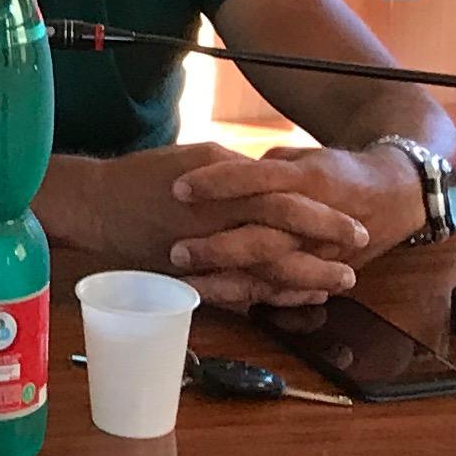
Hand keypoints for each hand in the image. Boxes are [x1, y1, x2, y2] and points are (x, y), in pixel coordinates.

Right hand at [65, 142, 364, 313]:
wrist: (98, 205)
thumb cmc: (147, 174)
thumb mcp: (200, 156)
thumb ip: (242, 173)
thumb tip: (276, 181)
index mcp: (227, 193)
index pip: (289, 207)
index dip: (325, 221)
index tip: (357, 231)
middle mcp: (221, 226)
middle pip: (285, 248)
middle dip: (323, 261)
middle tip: (354, 270)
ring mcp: (207, 255)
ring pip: (266, 275)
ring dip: (303, 284)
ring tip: (333, 288)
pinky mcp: (193, 276)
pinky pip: (239, 293)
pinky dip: (270, 297)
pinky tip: (293, 299)